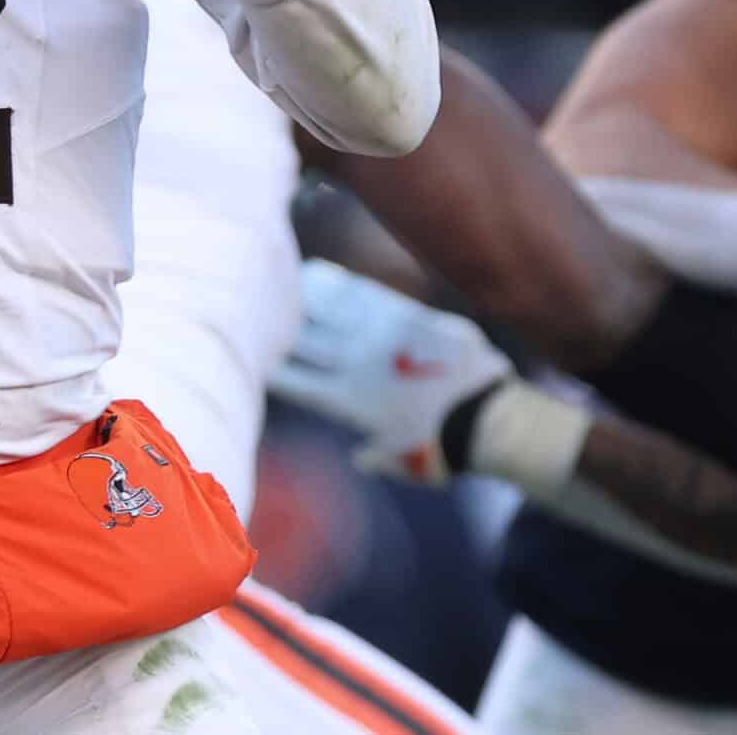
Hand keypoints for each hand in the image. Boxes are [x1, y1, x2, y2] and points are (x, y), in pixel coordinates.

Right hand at [271, 260, 514, 484]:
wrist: (486, 417)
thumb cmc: (444, 448)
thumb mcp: (405, 462)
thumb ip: (378, 457)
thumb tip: (362, 458)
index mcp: (347, 401)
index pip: (297, 381)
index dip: (272, 368)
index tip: (252, 359)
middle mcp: (354, 364)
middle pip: (305, 339)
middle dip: (277, 323)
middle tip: (249, 305)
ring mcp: (379, 335)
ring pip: (328, 309)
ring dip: (300, 296)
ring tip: (277, 283)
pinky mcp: (405, 315)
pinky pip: (363, 294)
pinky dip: (339, 284)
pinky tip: (322, 274)